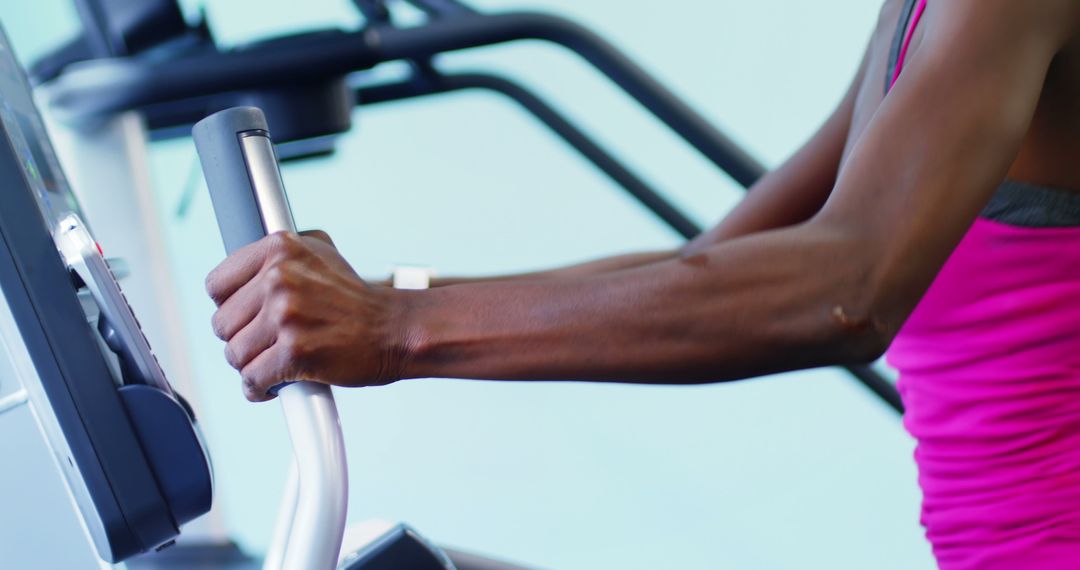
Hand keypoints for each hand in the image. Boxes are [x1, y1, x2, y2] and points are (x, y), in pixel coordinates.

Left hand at [205, 230, 407, 401]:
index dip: (231, 307)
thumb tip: (240, 270)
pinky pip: (252, 379)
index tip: (248, 317)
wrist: (395, 329)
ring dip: (252, 366)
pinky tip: (275, 385)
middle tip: (268, 344)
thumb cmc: (356, 300)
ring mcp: (286, 316)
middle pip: (222, 324)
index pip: (217, 285)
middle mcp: (279, 277)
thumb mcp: (317, 254)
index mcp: (279, 249)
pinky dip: (260, 389)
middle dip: (243, 340)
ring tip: (275, 362)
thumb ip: (277, 257)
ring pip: (235, 354)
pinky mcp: (295, 352)